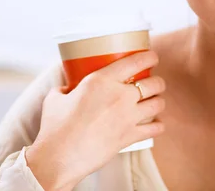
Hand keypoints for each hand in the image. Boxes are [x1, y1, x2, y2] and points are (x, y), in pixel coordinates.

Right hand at [25, 51, 165, 190]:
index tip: (152, 57)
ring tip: (156, 101)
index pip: (135, 61)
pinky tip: (157, 125)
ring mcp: (128, 116)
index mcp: (102, 80)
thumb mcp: (55, 98)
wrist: (60, 157)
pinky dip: (158, 126)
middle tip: (154, 82)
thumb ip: (65, 89)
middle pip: (153, 83)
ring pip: (158, 104)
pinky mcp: (130, 136)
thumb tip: (67, 88)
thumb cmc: (55, 126)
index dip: (149, 56)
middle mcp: (120, 95)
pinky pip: (154, 129)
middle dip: (158, 82)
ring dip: (159, 101)